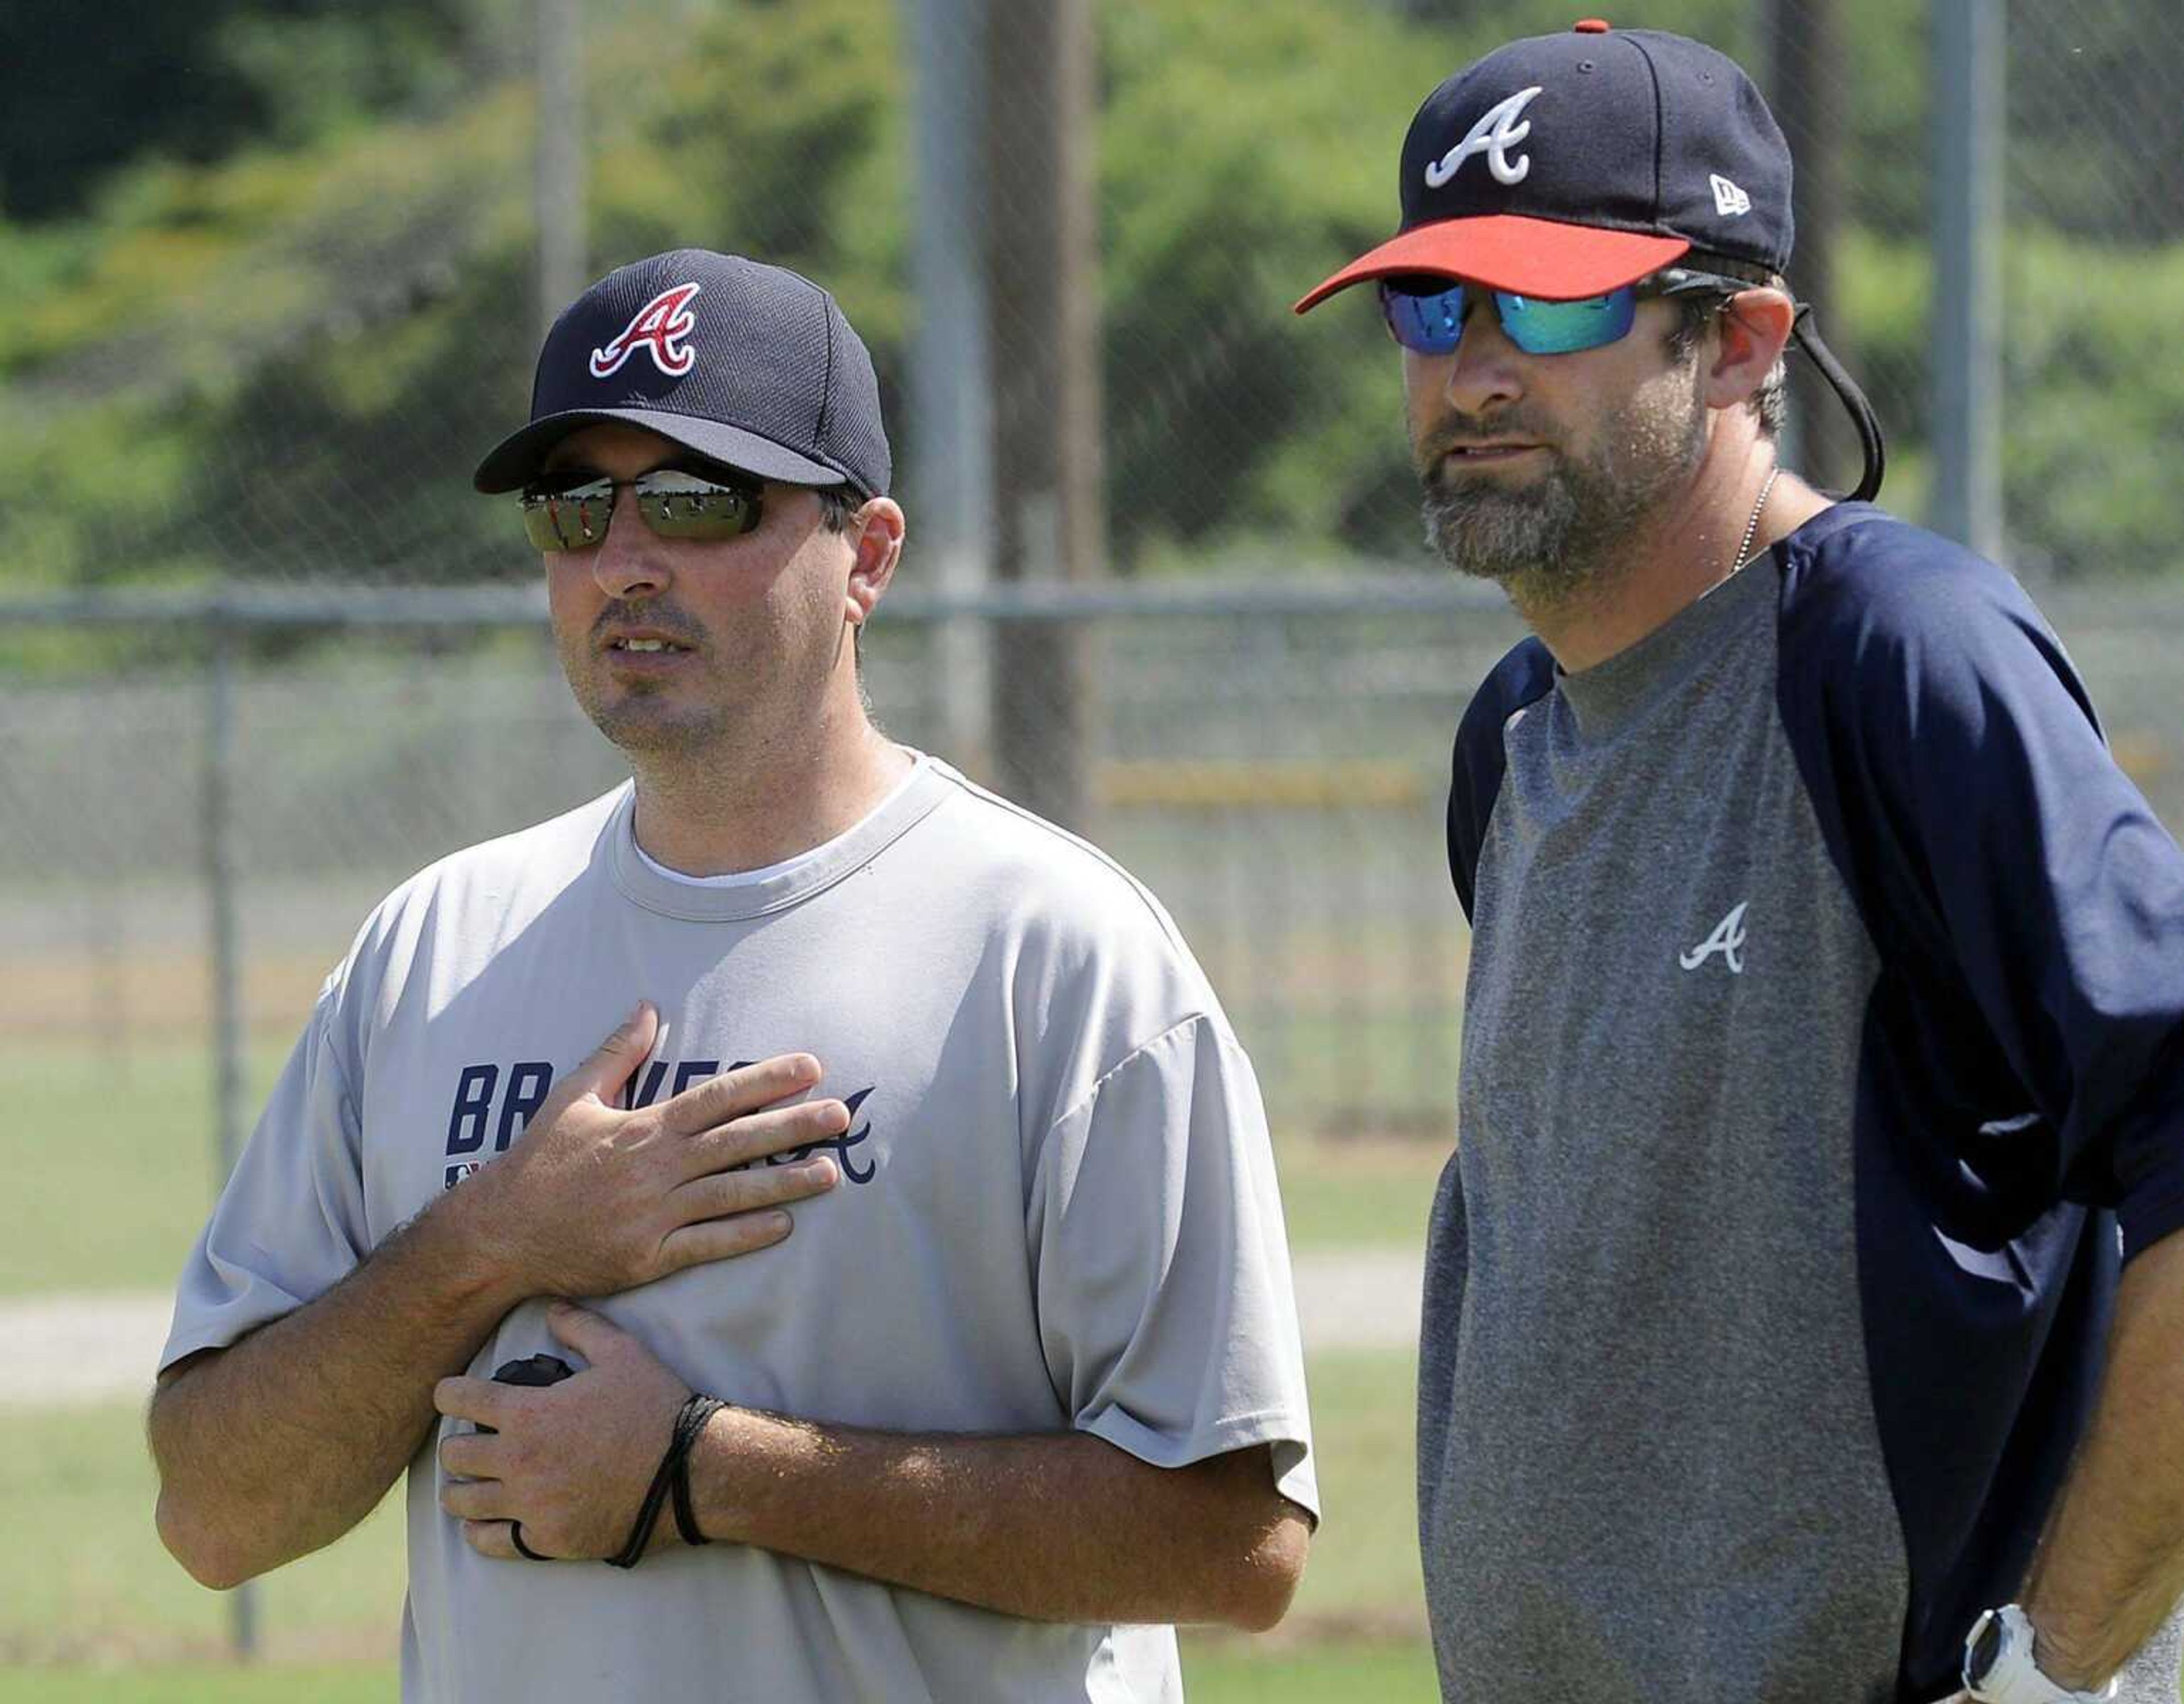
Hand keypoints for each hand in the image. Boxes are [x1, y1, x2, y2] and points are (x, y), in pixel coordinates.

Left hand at [435, 1303, 703, 1561]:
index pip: (458, 1399)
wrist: (690, 1472)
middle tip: (470, 1440)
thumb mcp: (623, 1353)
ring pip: (462, 1503)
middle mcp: (518, 1461)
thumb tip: (552, 1307)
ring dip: (462, 1489)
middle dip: (456, 1443)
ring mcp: (530, 1505)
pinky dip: (480, 1532)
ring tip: (472, 1483)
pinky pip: (490, 1543)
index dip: (448, 1392)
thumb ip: (581, 1327)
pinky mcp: (546, 1539)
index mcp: (528, 1413)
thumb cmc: (655, 1408)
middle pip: (452, 1455)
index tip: (451, 1394)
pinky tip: (486, 1522)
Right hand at [467, 1002, 846, 1298]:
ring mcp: (653, 1215)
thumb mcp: (572, 1097)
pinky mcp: (647, 1258)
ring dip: (785, 1183)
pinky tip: (784, 1225)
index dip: (767, 1080)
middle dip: (794, 1127)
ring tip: (830, 1173)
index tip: (811, 1067)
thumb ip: (615, 1053)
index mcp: (643, 1128)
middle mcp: (655, 1169)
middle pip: (737, 1143)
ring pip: (732, 1195)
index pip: (717, 1097)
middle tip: (843, 1115)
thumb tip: (647, 1007)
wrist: (500, 1233)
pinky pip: (707, 1245)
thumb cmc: (539, 1162)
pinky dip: (746, 1235)